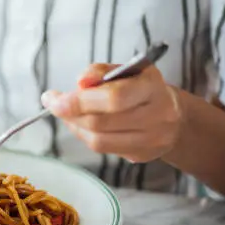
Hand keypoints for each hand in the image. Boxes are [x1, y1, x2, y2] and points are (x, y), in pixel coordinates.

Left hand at [41, 64, 183, 162]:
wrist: (172, 114)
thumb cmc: (140, 86)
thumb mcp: (124, 69)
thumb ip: (100, 71)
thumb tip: (80, 83)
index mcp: (152, 87)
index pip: (114, 98)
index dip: (79, 101)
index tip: (53, 98)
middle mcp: (156, 116)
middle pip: (101, 122)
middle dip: (70, 113)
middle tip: (53, 103)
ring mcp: (151, 140)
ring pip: (98, 140)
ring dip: (74, 125)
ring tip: (66, 113)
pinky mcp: (141, 155)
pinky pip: (103, 149)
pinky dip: (84, 135)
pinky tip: (80, 124)